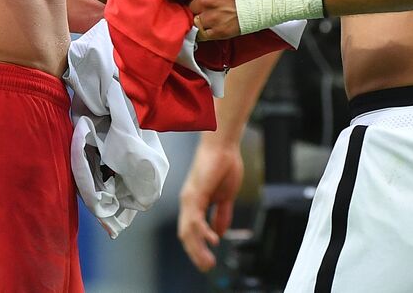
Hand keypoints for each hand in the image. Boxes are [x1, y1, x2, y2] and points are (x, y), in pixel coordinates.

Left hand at [168, 0, 247, 39]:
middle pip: (185, 4)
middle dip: (193, 2)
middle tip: (205, 0)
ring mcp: (212, 17)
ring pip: (194, 19)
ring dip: (201, 16)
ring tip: (215, 11)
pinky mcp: (219, 32)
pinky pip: (202, 33)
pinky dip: (207, 29)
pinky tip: (219, 21)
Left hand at [177, 136, 244, 271]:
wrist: (224, 145)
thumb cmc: (224, 164)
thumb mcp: (226, 196)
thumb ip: (222, 214)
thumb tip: (220, 231)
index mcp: (195, 203)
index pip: (192, 230)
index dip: (198, 246)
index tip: (207, 259)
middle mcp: (188, 202)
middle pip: (186, 235)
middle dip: (196, 253)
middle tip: (207, 266)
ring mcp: (189, 198)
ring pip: (188, 231)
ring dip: (197, 249)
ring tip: (208, 261)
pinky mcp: (194, 194)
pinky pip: (194, 219)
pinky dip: (202, 232)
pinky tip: (211, 240)